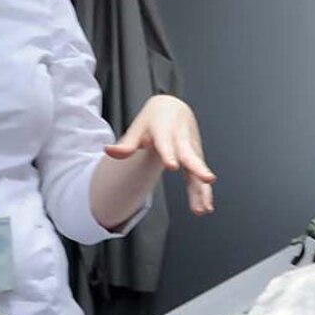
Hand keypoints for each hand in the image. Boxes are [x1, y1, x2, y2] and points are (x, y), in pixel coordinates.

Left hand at [105, 94, 216, 213]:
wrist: (173, 107)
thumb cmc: (154, 119)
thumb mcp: (138, 128)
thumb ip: (126, 144)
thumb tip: (108, 151)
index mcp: (165, 131)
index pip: (167, 144)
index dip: (169, 154)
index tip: (173, 166)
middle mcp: (181, 140)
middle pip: (191, 155)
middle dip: (198, 168)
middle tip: (207, 179)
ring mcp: (191, 149)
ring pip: (198, 170)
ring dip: (202, 188)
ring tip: (204, 207)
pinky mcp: (195, 157)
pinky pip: (199, 176)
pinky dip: (203, 192)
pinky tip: (205, 207)